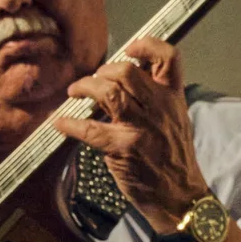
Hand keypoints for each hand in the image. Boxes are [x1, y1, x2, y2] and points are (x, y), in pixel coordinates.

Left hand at [52, 37, 209, 231]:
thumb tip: (122, 79)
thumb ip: (155, 98)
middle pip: (127, 71)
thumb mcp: (175, 120)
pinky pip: (89, 129)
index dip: (147, 45)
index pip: (169, 58)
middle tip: (95, 79)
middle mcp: (160, 108)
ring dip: (85, 88)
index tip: (130, 48)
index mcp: (173, 98)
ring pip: (108, 92)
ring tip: (75, 93)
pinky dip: (68, 124)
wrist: (180, 196)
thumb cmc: (173, 159)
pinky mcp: (123, 148)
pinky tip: (60, 123)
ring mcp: (141, 128)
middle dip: (104, 71)